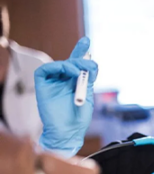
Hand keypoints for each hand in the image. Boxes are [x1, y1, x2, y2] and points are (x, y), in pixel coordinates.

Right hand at [35, 37, 97, 157]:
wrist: (68, 133)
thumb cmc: (78, 119)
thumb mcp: (88, 96)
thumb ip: (88, 80)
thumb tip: (92, 64)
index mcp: (75, 84)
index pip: (77, 65)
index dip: (81, 52)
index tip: (87, 41)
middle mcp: (63, 82)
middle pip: (69, 62)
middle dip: (80, 57)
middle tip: (89, 62)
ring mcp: (52, 84)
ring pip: (59, 64)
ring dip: (71, 64)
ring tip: (79, 72)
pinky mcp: (42, 86)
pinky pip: (44, 70)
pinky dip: (56, 66)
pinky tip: (69, 72)